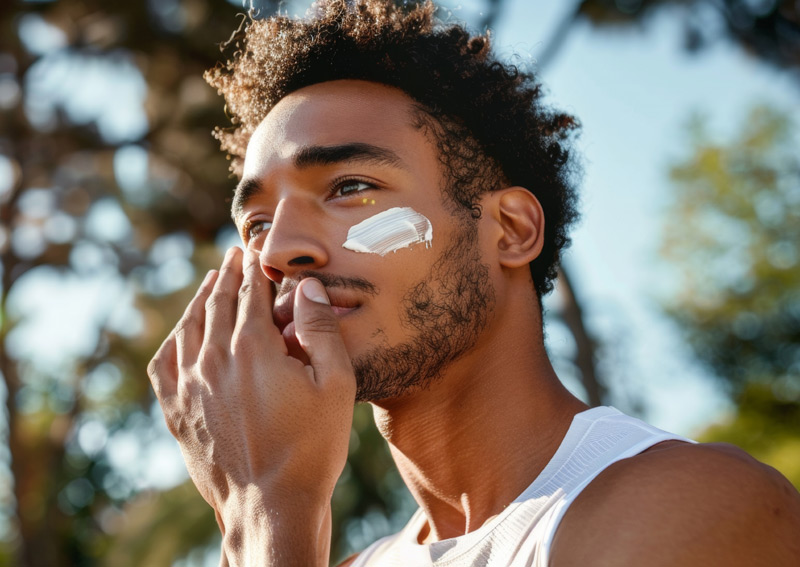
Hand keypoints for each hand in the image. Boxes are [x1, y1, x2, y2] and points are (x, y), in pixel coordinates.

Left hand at [147, 247, 355, 565]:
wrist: (271, 507)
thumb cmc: (311, 448)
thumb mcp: (335, 385)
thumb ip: (320, 330)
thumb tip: (306, 287)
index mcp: (252, 349)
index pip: (249, 293)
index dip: (253, 269)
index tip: (255, 252)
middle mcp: (213, 360)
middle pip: (216, 302)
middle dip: (227, 274)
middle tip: (234, 255)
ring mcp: (189, 387)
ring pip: (188, 327)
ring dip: (200, 299)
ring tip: (210, 282)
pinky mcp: (176, 412)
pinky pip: (164, 363)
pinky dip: (173, 339)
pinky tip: (181, 332)